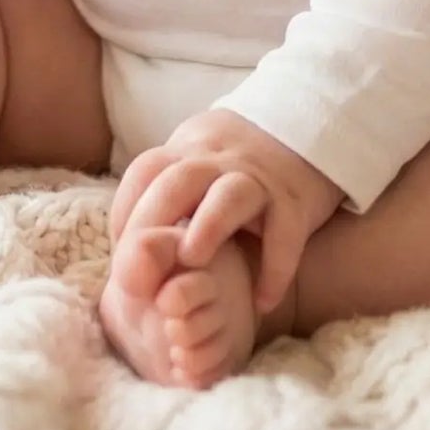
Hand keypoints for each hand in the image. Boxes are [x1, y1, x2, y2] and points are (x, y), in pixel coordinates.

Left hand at [108, 108, 345, 316]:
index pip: (147, 170)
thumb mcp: (197, 160)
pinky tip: (261, 301)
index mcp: (189, 149)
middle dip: (155, 218)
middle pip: (180, 179)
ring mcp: (259, 179)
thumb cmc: (235, 162)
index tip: (122, 253)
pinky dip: (275, 268)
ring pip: (231, 194)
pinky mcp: (296, 201)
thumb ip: (165, 192)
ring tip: (192, 261)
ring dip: (208, 226)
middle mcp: (220, 160)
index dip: (126, 210)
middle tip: (144, 265)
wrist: (307, 128)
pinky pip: (285, 234)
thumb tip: (126, 250)